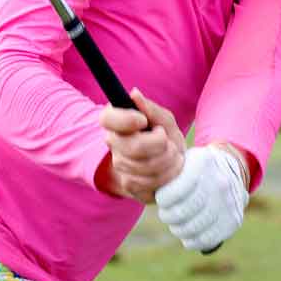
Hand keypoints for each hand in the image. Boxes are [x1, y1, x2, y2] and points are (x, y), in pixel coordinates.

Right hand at [99, 88, 184, 203]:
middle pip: (134, 147)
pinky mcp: (130, 185)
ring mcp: (119, 166)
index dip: (126, 120)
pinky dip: (167, 176)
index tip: (143, 120)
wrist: (169, 164)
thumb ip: (151, 109)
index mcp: (116, 122)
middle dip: (160, 145)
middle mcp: (113, 144)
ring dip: (169, 161)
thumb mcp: (163, 120)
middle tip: (168, 142)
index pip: (107, 119)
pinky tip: (170, 169)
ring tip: (173, 155)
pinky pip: (151, 184)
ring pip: (146, 168)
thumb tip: (134, 94)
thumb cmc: (164, 137)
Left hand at [156, 144, 248, 251]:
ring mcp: (229, 203)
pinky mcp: (234, 220)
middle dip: (168, 216)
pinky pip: (206, 240)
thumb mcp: (185, 159)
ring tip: (177, 224)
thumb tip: (144, 192)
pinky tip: (188, 235)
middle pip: (182, 212)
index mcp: (203, 162)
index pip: (175, 191)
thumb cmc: (196, 169)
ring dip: (178, 229)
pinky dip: (192, 241)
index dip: (164, 199)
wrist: (232, 171)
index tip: (162, 199)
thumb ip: (168, 173)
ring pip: (192, 228)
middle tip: (166, 214)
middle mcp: (219, 182)